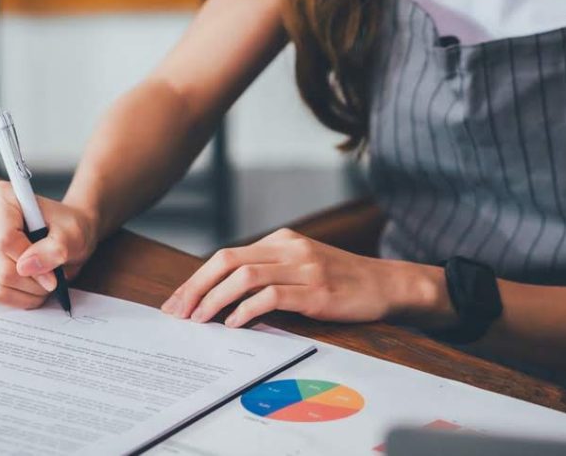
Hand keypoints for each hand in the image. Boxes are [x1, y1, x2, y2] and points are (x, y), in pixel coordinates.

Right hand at [0, 181, 98, 307]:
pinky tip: (34, 284)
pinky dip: (21, 296)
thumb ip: (54, 248)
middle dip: (33, 281)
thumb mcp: (72, 234)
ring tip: (46, 279)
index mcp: (2, 197)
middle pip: (1, 266)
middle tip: (53, 279)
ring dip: (28, 291)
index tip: (52, 275)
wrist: (65, 232)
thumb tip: (26, 266)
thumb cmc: (69, 227)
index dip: (30, 262)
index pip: (5, 239)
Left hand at [161, 228, 446, 327]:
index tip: (177, 302)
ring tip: (199, 321)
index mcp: (281, 240)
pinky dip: (247, 310)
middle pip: (227, 261)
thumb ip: (268, 272)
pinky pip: (272, 296)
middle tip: (178, 313)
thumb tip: (222, 294)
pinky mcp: (316, 291)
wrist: (388, 285)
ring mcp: (303, 268)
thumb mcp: (301, 266)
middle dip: (196, 288)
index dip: (196, 278)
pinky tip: (234, 324)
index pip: (226, 255)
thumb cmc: (341, 280)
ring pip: (244, 277)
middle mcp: (289, 248)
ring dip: (215, 299)